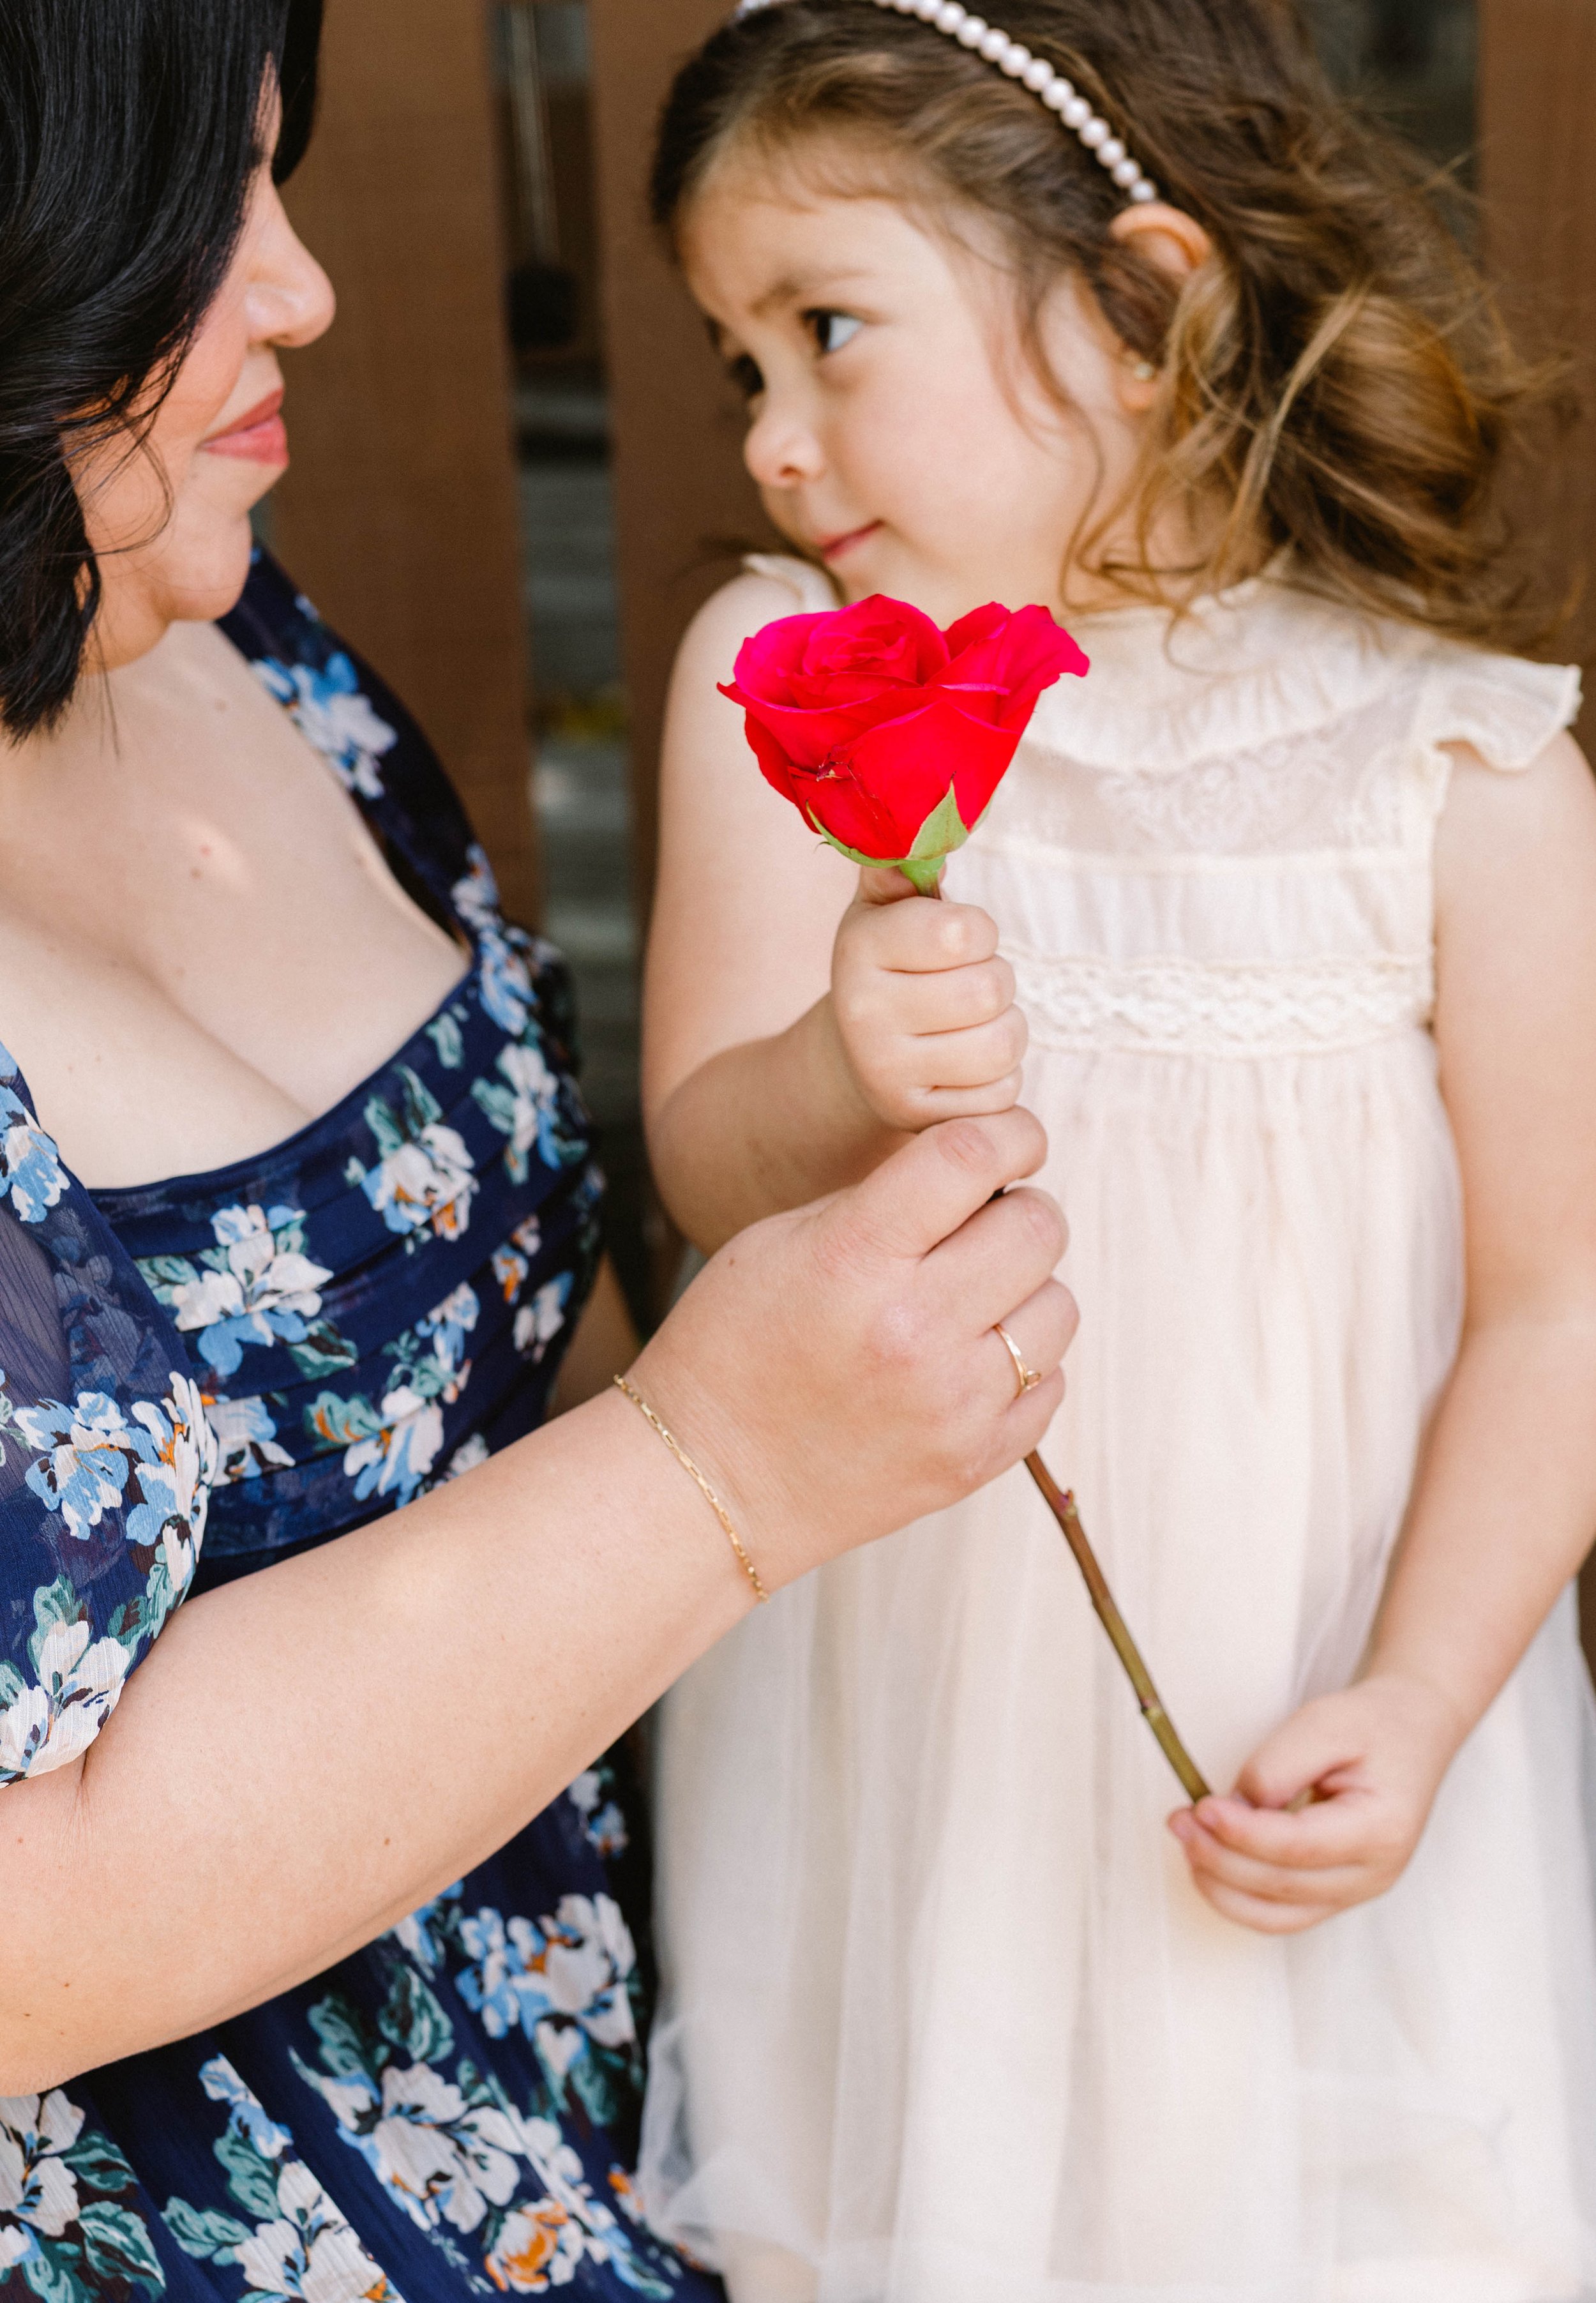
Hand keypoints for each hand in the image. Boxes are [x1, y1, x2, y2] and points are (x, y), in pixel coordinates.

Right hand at [630, 1108, 1074, 1590]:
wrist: (708, 1483)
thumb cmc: (731, 1350)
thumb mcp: (777, 1242)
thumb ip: (880, 1200)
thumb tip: (977, 1168)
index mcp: (852, 1260)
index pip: (970, 1158)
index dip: (1010, 1133)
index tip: (1012, 1140)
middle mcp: (912, 1331)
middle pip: (1037, 1227)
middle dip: (1018, 1210)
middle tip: (979, 1226)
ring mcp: (951, 1404)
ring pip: (1059, 1305)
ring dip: (1025, 1289)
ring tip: (969, 1300)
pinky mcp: (974, 1460)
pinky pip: (1052, 1382)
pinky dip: (1022, 1362)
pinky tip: (966, 1361)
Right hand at [829, 867, 1026, 1132]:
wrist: (857, 1059)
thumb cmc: (892, 967)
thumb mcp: (885, 911)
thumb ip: (903, 868)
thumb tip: (921, 823)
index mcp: (859, 948)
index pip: (962, 932)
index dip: (978, 932)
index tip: (958, 939)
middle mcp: (865, 1013)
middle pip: (991, 989)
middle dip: (996, 982)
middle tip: (968, 986)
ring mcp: (889, 1072)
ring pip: (1003, 1044)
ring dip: (1005, 1030)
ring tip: (972, 1025)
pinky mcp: (919, 1118)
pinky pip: (1002, 1093)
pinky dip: (999, 1079)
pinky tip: (966, 1068)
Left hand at [1167, 1672, 1466, 1933]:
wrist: (1412, 1735)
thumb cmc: (1371, 1725)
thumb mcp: (1325, 1723)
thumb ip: (1277, 1766)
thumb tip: (1234, 1809)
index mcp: (1383, 1830)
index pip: (1299, 1847)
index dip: (1242, 1833)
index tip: (1200, 1808)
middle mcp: (1376, 1874)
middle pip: (1282, 1887)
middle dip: (1219, 1858)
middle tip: (1179, 1820)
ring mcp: (1357, 1891)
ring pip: (1277, 1915)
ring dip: (1221, 1886)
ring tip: (1186, 1841)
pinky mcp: (1336, 1893)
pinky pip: (1280, 1915)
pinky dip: (1238, 1898)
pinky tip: (1208, 1864)